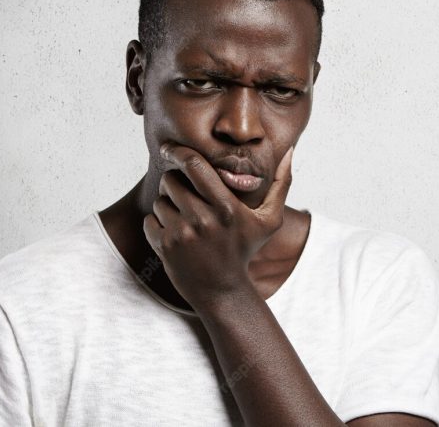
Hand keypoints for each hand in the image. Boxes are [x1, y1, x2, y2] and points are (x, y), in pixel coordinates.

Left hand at [142, 143, 292, 310]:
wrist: (223, 291)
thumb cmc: (245, 250)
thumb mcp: (270, 219)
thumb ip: (281, 184)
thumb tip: (289, 151)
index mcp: (227, 207)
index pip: (194, 166)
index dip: (178, 151)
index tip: (169, 147)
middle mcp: (203, 219)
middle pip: (171, 180)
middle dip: (174, 181)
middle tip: (185, 192)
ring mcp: (182, 234)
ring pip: (159, 200)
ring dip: (167, 203)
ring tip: (184, 216)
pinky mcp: (165, 248)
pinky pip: (149, 220)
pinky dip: (157, 223)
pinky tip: (175, 232)